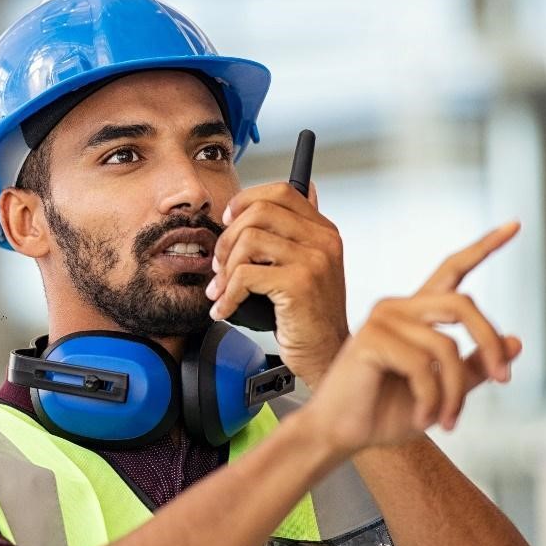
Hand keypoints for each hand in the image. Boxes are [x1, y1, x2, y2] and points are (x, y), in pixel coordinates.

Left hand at [206, 181, 348, 386]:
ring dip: (224, 268)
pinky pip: (245, 275)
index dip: (246, 201)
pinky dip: (227, 294)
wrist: (326, 353)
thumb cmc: (311, 315)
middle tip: (219, 265)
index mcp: (323, 231)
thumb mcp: (309, 266)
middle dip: (227, 238)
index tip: (228, 221)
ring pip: (248, 240)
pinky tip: (225, 307)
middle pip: (259, 212)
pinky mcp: (299, 284)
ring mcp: (314, 260)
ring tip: (221, 290)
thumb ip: (296, 233)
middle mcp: (322, 240)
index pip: (281, 192)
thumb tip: (289, 195)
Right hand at [299, 222, 522, 457]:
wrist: (342, 434)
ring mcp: (381, 320)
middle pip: (463, 305)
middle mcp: (397, 308)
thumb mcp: (443, 392)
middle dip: (489, 342)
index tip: (514, 225)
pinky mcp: (370, 340)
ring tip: (448, 421)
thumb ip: (473, 367)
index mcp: (415, 315)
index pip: (451, 270)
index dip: (484, 247)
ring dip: (456, 392)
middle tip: (505, 380)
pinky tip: (425, 418)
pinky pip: (422, 368)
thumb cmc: (384, 413)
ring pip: (446, 347)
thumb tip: (516, 341)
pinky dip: (433, 400)